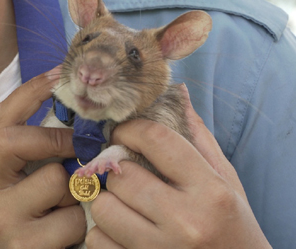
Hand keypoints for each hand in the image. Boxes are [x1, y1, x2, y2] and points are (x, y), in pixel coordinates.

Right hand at [0, 69, 85, 247]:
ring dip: (79, 193)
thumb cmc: (50, 219)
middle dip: (56, 139)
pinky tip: (72, 236)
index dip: (29, 92)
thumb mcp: (47, 181)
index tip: (58, 73)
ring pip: (53, 181)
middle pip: (12, 140)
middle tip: (83, 147)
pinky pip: (70, 219)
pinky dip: (83, 226)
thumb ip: (56, 154)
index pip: (3, 118)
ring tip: (76, 210)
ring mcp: (3, 217)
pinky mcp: (22, 243)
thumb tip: (93, 116)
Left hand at [86, 84, 270, 247]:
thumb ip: (198, 139)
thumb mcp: (226, 182)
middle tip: (127, 175)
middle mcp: (186, 221)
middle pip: (123, 176)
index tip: (123, 133)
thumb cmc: (230, 225)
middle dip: (119, 172)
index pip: (156, 140)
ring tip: (125, 205)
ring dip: (107, 202)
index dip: (130, 129)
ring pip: (103, 208)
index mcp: (210, 191)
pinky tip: (122, 231)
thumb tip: (178, 93)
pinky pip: (97, 240)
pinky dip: (102, 233)